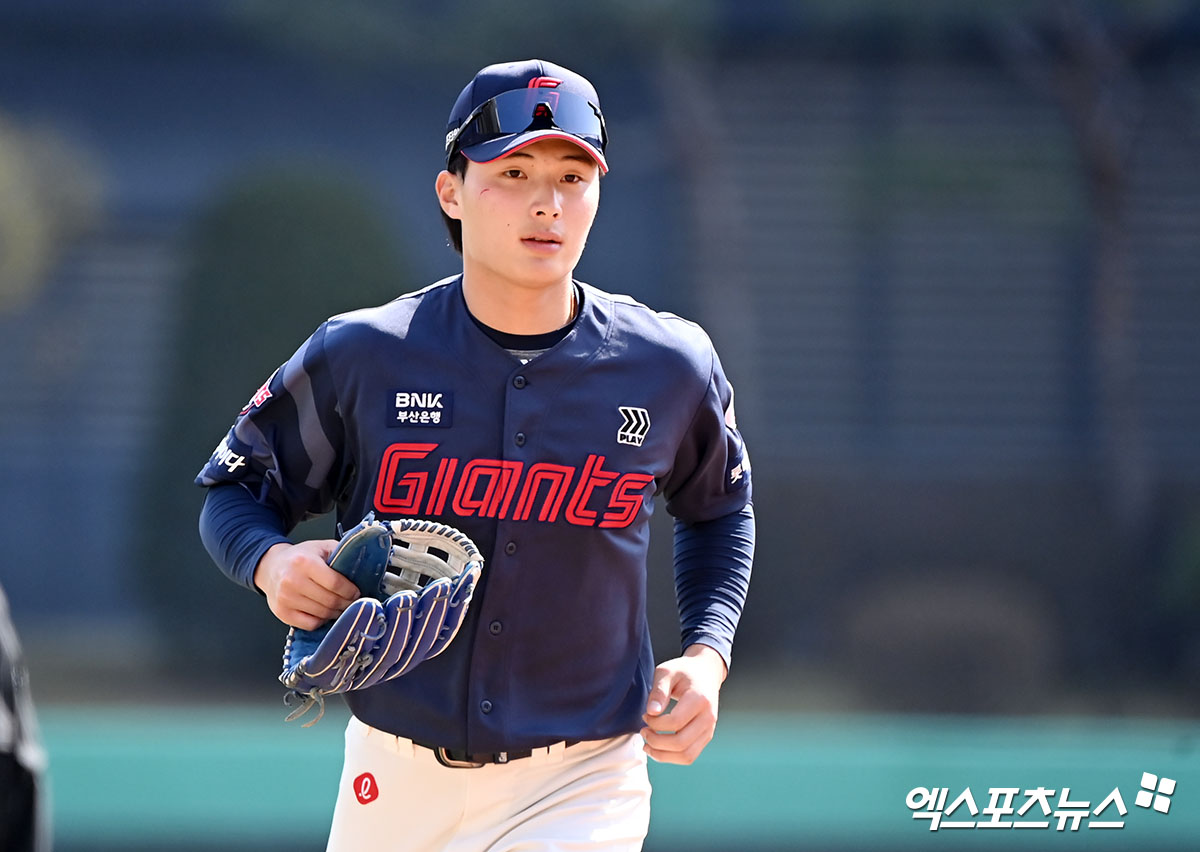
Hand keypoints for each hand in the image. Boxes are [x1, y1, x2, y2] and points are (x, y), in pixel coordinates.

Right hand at [254, 540, 359, 629]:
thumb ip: (341, 554)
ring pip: (322, 614)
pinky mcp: (282, 613)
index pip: (334, 583)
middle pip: (330, 601)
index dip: (350, 590)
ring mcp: (285, 599)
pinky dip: (322, 621)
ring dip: (336, 613)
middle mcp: (292, 581)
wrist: (271, 567)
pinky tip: (324, 612)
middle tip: (352, 601)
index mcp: (304, 562)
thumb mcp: (321, 547)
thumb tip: (365, 566)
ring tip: (340, 606)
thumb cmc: (299, 557)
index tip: (356, 592)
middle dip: (346, 603)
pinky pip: (310, 624)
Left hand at [640, 643, 727, 764]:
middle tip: (643, 731)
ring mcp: (709, 729)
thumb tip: (651, 713)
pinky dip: (672, 757)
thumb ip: (658, 691)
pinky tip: (658, 748)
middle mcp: (708, 717)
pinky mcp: (706, 736)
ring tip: (647, 745)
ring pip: (686, 756)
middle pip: (680, 743)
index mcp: (699, 699)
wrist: (705, 672)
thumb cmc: (683, 671)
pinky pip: (689, 756)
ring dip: (663, 755)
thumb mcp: (667, 671)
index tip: (645, 715)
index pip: (675, 722)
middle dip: (656, 741)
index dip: (655, 723)